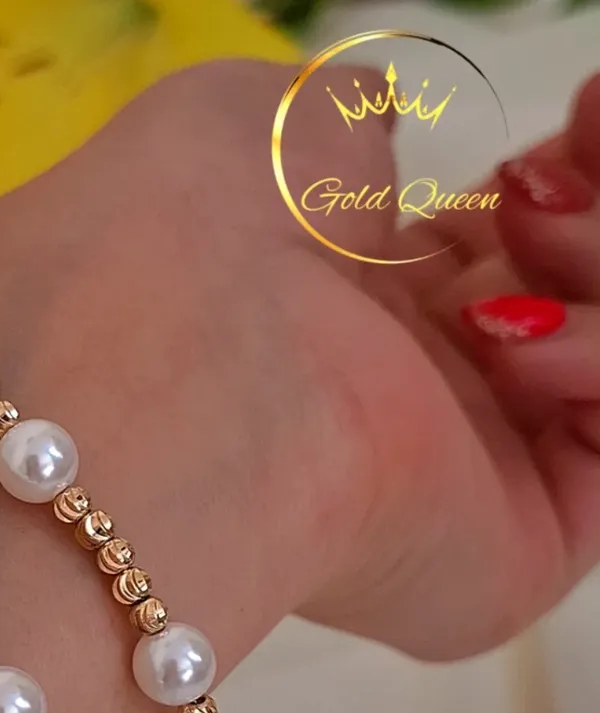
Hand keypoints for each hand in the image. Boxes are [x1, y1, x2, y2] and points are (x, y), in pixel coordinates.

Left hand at [0, 61, 599, 659]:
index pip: (509, 249)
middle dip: (585, 220)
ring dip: (594, 274)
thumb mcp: (283, 121)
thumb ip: (359, 131)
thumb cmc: (203, 226)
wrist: (187, 358)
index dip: (558, 183)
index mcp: (363, 309)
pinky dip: (599, 366)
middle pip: (567, 299)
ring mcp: (468, 484)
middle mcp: (417, 403)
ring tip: (513, 260)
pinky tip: (514, 352)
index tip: (576, 120)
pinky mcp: (513, 558)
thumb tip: (383, 130)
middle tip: (528, 194)